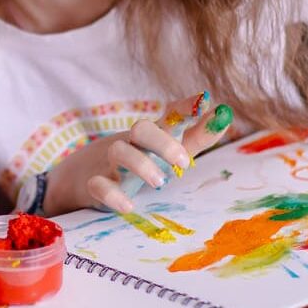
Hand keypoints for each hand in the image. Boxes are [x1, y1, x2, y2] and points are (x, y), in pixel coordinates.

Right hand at [46, 94, 233, 214]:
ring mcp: (110, 162)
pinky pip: (99, 186)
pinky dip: (112, 195)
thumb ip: (197, 136)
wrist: (82, 177)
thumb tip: (225, 115)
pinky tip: (129, 206)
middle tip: (184, 163)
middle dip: (163, 142)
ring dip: (141, 165)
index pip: (169, 115)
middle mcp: (131, 143)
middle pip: (142, 129)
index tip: (205, 102)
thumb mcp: (167, 149)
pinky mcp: (95, 184)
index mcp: (152, 135)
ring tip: (159, 182)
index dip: (186, 107)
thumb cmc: (137, 161)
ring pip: (119, 152)